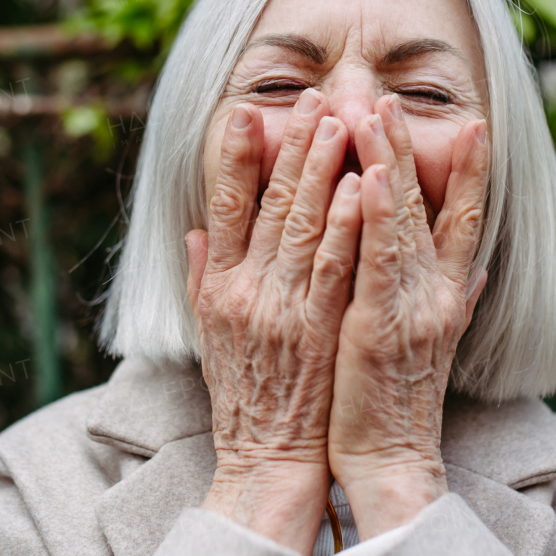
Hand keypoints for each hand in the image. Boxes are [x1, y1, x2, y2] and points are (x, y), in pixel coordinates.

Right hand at [187, 88, 362, 555]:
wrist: (267, 459)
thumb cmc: (245, 396)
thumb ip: (202, 277)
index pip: (221, 204)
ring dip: (323, 167)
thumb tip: (195, 229)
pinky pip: (335, 266)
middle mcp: (245, 290)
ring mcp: (282, 308)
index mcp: (218, 285)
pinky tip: (361, 185)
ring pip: (303, 223)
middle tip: (314, 95)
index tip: (242, 109)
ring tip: (340, 117)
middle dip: (292, 143)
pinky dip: (346, 223)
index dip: (230, 153)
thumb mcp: (210, 334)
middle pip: (269, 202)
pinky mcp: (319, 329)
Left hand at [327, 94, 489, 538]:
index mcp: (445, 295)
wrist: (392, 462)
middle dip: (409, 149)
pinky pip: (375, 263)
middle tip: (391, 98)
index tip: (472, 124)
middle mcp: (436, 293)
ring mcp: (410, 307)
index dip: (472, 171)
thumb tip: (474, 269)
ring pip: (399, 222)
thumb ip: (456, 301)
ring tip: (374, 114)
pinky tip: (363, 179)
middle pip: (427, 207)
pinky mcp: (377, 327)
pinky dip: (372, 218)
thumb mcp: (436, 345)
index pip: (464, 220)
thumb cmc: (401, 403)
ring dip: (387, 164)